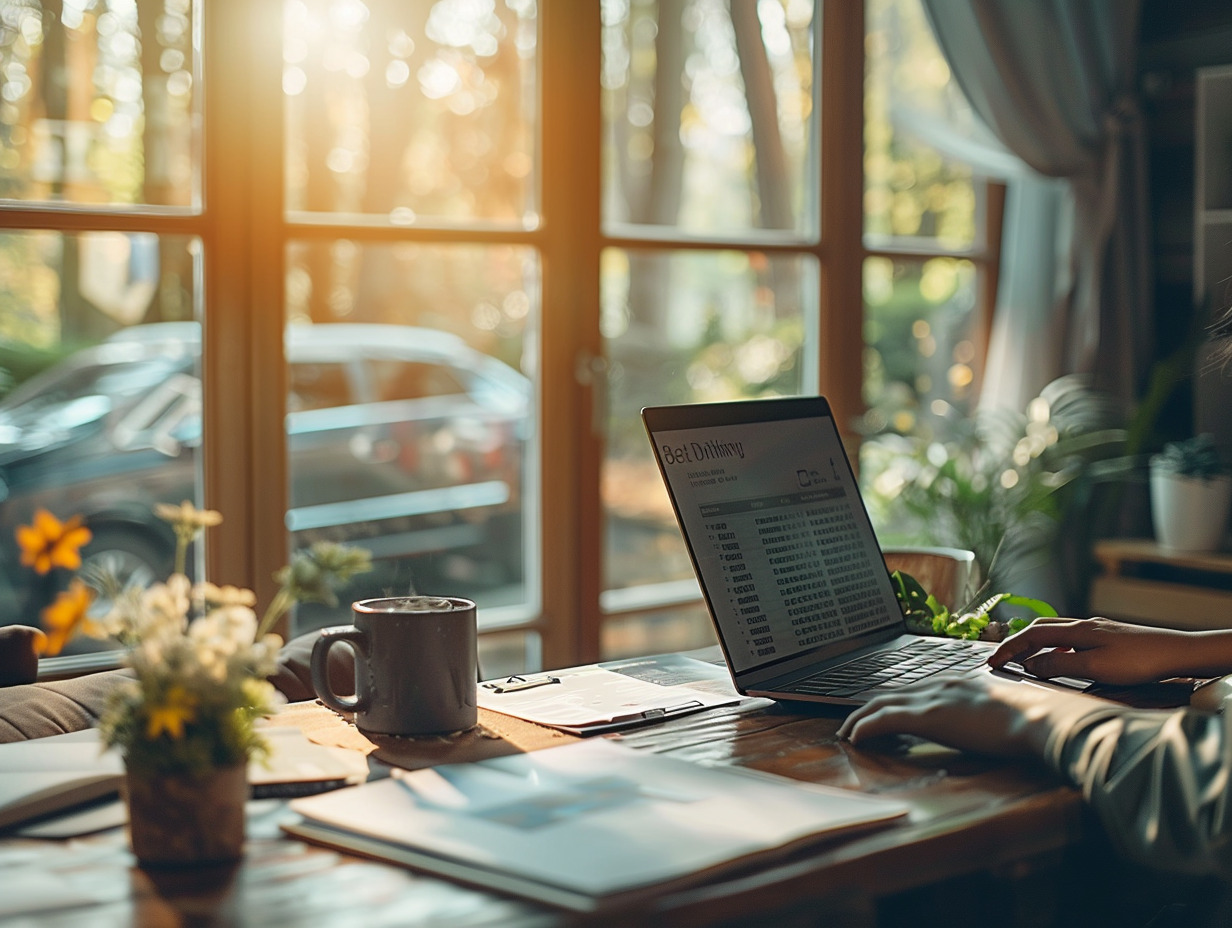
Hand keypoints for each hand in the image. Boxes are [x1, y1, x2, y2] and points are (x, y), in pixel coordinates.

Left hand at [836, 673, 1096, 757]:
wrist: (1041, 718)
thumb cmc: (1032, 721)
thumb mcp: (1002, 715)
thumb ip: (986, 716)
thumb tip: (987, 728)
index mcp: (956, 683)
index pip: (912, 690)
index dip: (891, 703)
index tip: (879, 715)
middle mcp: (940, 684)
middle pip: (890, 694)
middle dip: (867, 710)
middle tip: (851, 725)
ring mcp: (933, 698)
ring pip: (881, 704)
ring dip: (859, 719)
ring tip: (846, 734)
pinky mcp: (929, 716)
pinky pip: (884, 720)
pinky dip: (865, 728)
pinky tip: (855, 740)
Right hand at [988, 617, 1212, 685]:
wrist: (1176, 652)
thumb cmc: (1138, 661)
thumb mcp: (1094, 668)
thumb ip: (1059, 666)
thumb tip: (1031, 666)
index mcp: (1076, 631)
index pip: (1032, 636)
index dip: (1009, 648)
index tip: (992, 662)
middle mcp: (1083, 625)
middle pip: (1040, 629)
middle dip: (1018, 642)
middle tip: (1003, 659)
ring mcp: (1097, 630)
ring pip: (1056, 632)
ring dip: (1036, 644)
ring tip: (1026, 660)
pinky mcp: (1109, 637)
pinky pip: (1071, 638)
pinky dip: (1055, 647)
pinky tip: (1062, 659)